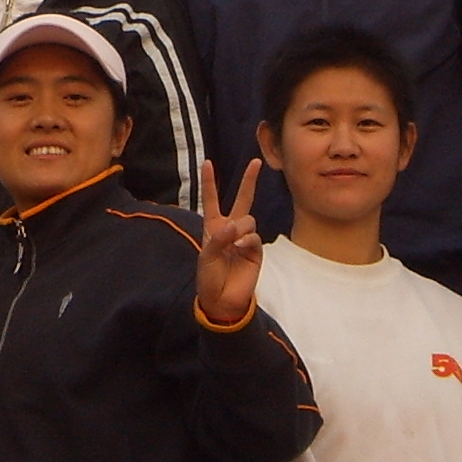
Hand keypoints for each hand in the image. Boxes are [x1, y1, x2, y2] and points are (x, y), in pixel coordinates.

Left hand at [195, 159, 266, 327]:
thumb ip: (218, 238)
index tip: (208, 163)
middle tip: (255, 161)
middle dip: (249, 180)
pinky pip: (253, 236)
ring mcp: (245, 238)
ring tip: (233, 245)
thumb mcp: (206, 256)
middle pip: (242, 199)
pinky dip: (246, 241)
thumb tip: (235, 226)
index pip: (212, 200)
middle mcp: (230, 229)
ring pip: (248, 219)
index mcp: (213, 227)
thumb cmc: (208, 278)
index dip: (210, 182)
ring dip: (240, 228)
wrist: (222, 300)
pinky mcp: (256, 250)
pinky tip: (240, 250)